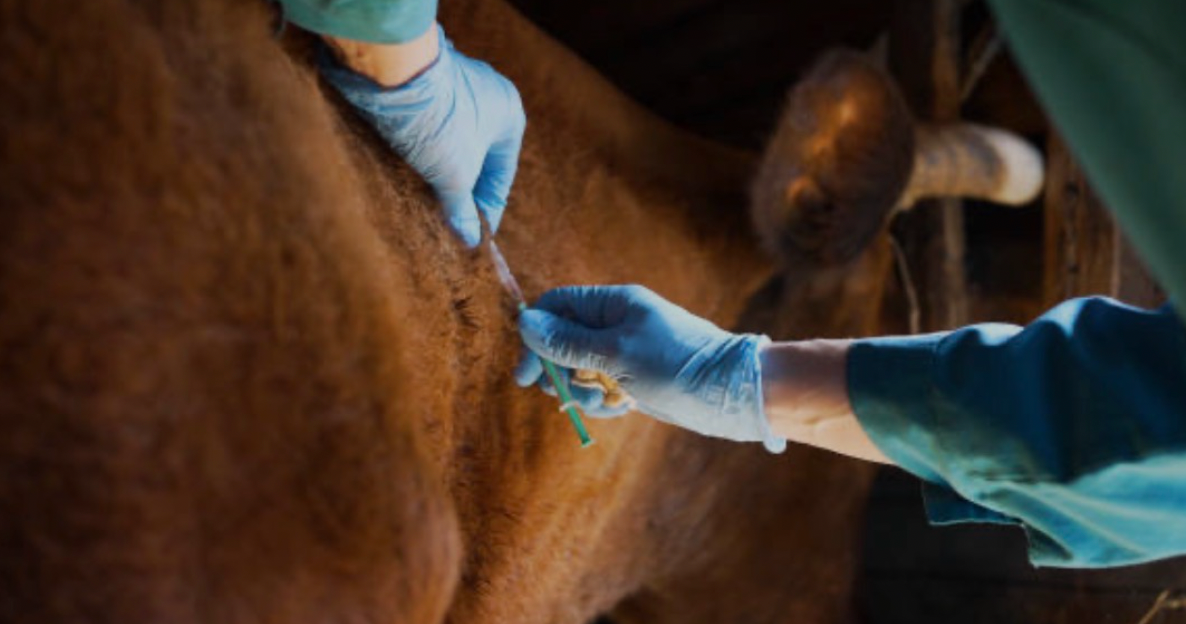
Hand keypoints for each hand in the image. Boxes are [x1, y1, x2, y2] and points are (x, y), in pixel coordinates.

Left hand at [321, 25, 526, 246]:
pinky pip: (430, 124)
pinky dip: (422, 148)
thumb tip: (469, 240)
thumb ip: (462, 210)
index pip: (502, 174)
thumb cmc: (438, 123)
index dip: (487, 209)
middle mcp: (489, 93)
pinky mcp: (424, 81)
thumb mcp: (454, 176)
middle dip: (461, 188)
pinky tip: (406, 168)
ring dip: (440, 169)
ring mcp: (456, 83)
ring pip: (452, 140)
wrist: (392, 74)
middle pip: (477, 156)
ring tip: (423, 198)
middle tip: (446, 220)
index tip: (473, 234)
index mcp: (510, 114)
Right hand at [514, 285, 785, 451]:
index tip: (525, 373)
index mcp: (614, 304)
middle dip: (558, 369)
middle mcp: (618, 324)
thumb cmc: (676, 365)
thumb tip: (526, 323)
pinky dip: (602, 401)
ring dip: (580, 389)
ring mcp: (627, 352)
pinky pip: (603, 387)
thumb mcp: (616, 353)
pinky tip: (617, 410)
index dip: (536, 335)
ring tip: (600, 403)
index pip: (558, 307)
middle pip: (564, 340)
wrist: (731, 394)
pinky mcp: (636, 377)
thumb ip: (569, 341)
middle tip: (561, 393)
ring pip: (581, 368)